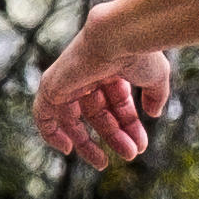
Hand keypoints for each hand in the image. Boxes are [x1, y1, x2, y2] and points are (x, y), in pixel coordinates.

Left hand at [34, 26, 177, 166]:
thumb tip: (154, 114)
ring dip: (88, 143)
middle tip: (130, 155)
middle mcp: (88, 75)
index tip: (141, 146)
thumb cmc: (139, 53)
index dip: (129, 127)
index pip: (117, 105)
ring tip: (104, 162)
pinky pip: (43, 116)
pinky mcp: (51, 86)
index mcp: (111, 71)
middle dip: (114, 137)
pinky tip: (68, 150)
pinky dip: (51, 133)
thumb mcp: (155, 77)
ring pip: (74, 120)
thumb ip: (155, 95)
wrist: (118, 36)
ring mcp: (69, 80)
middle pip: (97, 115)